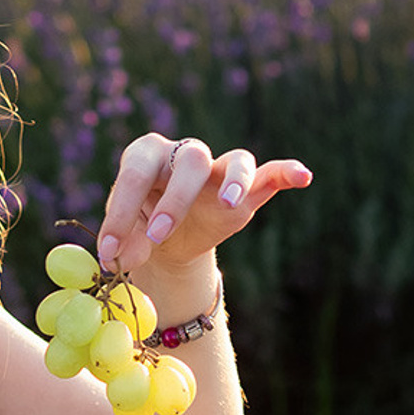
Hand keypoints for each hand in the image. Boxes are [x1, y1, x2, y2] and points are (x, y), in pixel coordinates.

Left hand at [94, 134, 310, 278]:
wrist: (167, 238)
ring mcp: (218, 168)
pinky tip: (302, 177)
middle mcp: (183, 153)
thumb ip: (125, 243)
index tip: (110, 252)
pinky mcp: (248, 186)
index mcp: (145, 156)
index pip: (134, 174)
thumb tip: (120, 261)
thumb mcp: (127, 235)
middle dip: (174, 199)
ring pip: (234, 160)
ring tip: (230, 203)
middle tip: (159, 234)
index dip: (121, 213)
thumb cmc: (140, 226)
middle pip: (189, 162)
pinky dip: (287, 172)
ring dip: (234, 180)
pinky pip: (271, 172)